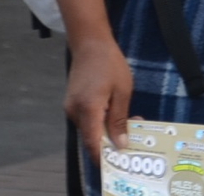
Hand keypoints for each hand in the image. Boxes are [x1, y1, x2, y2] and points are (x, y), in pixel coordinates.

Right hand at [64, 34, 133, 158]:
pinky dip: (99, 120)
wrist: (90, 43)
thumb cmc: (110, 64)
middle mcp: (75, 112)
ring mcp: (71, 107)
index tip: (118, 161)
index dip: (103, 156)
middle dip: (111, 140)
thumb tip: (120, 144)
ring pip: (89, 128)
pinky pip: (86, 119)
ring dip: (106, 129)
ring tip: (128, 119)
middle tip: (133, 132)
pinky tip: (114, 111)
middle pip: (91, 137)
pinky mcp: (72, 102)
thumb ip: (119, 119)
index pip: (92, 143)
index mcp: (88, 110)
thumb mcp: (122, 91)